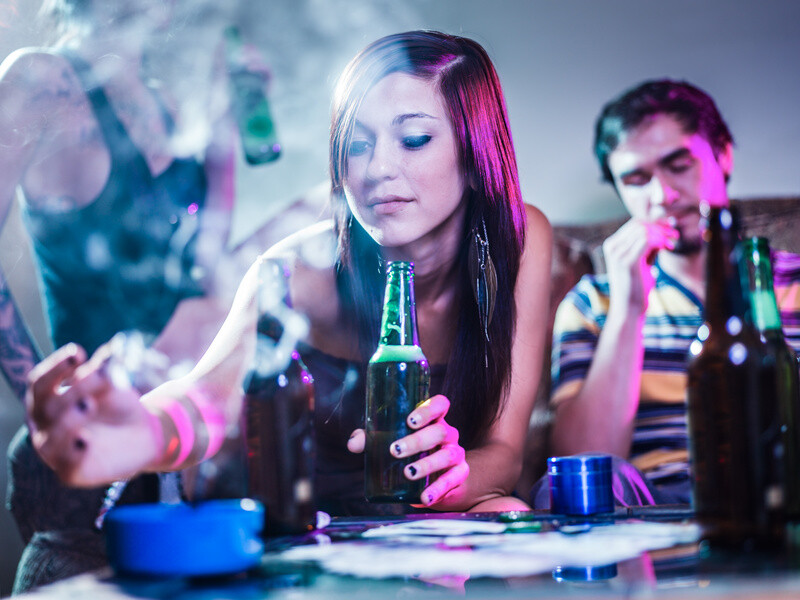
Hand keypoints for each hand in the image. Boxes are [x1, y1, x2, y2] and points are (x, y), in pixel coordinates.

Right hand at [25, 342, 161, 487]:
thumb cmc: (118, 406)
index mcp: (47, 401)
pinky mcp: (71, 473)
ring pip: (48, 439)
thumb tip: (108, 351)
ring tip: (89, 404)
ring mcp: (55, 451)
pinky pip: (66, 466)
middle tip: (98, 377)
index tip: (79, 353)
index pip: (39, 382)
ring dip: (67, 421)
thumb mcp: (114, 385)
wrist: (144, 435)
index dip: (55, 367)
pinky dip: (74, 452)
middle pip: (47, 406)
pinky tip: (86, 439)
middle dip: (72, 390)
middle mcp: (44, 426)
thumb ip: (106, 369)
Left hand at [347, 394, 468, 506]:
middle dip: (417, 440)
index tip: (410, 420)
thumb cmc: (411, 454)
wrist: (437, 481)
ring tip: (408, 473)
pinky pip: (453, 480)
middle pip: (440, 431)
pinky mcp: (459, 475)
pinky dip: (438, 489)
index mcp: (433, 420)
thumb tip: (353, 443)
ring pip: (447, 455)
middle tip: (395, 450)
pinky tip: (424, 497)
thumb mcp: (391, 443)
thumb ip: (371, 439)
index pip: (439, 404)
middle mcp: (447, 434)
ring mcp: (456, 454)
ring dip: (427, 464)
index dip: (428, 409)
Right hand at [602, 218, 677, 313]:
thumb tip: (661, 230)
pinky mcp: (627, 261)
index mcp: (612, 245)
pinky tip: (668, 247)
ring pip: (644, 230)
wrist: (629, 308)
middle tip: (674, 235)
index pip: (635, 223)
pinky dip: (660, 240)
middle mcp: (612, 246)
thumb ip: (647, 247)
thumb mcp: (641, 261)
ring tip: (672, 243)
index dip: (655, 223)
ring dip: (662, 234)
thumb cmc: (636, 286)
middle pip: (640, 224)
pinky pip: (647, 240)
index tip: (670, 229)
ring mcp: (618, 253)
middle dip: (660, 227)